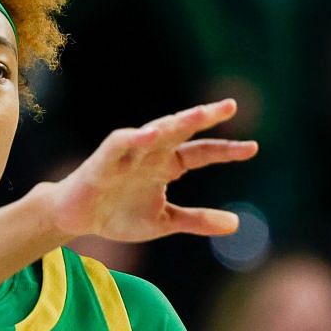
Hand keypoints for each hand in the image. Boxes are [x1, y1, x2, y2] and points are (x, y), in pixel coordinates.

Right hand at [45, 99, 254, 242]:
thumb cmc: (118, 214)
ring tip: (199, 114)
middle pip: (182, 130)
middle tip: (230, 106)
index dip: (226, 150)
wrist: (77, 219)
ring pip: (155, 131)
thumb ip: (198, 220)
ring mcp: (129, 154)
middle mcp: (152, 153)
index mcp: (167, 165)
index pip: (201, 152)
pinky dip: (134, 139)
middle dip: (204, 117)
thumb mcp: (165, 221)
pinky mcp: (104, 160)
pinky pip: (120, 144)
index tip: (252, 148)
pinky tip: (150, 135)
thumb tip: (236, 224)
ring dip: (176, 122)